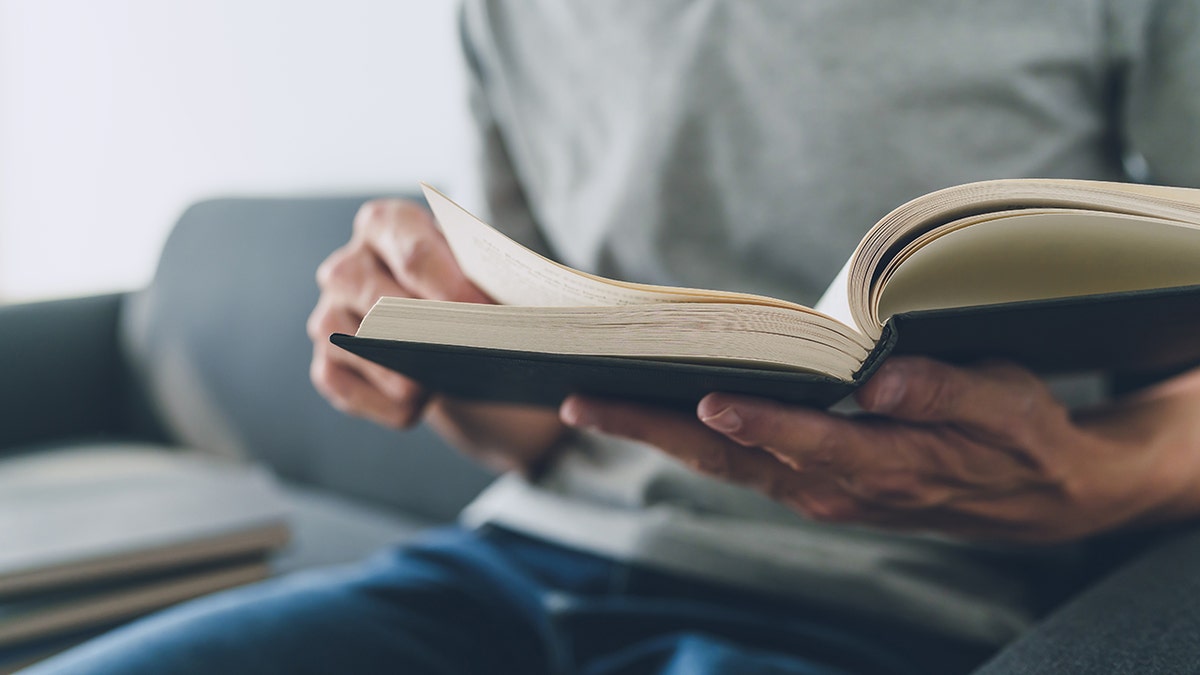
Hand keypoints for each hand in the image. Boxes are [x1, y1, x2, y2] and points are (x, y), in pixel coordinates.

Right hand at [308, 198, 567, 471]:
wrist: (448, 334)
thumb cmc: (468, 294)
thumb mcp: (483, 277)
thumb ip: (491, 283)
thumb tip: (509, 317)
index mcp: (388, 225)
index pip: (414, 253)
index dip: (451, 288)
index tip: (484, 316)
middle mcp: (348, 264)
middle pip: (376, 296)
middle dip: (424, 330)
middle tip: (465, 354)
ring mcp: (329, 313)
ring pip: (353, 342)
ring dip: (399, 370)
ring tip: (438, 384)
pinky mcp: (326, 361)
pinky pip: (340, 384)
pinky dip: (381, 402)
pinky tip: (415, 405)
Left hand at [559, 357, 1199, 542]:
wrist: (1038, 493)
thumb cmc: (1021, 435)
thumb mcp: (1007, 405)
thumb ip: (947, 394)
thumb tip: (883, 382)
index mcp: (885, 466)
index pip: (804, 443)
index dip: (753, 421)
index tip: (701, 397)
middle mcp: (838, 488)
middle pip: (729, 459)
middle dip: (651, 430)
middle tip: (579, 399)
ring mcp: (819, 492)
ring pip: (722, 465)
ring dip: (655, 435)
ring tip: (590, 401)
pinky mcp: (814, 484)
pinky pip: (739, 464)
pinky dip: (689, 440)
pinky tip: (653, 411)